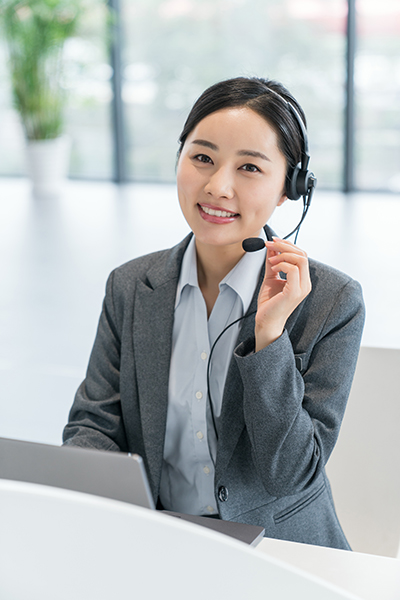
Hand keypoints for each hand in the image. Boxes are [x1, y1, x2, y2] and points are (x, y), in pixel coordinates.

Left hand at [255, 237, 311, 351]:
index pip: (301, 255)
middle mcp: (305, 283)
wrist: (266, 322)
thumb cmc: (269, 304)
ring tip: (270, 259)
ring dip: (283, 254)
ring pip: (300, 259)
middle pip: (302, 254)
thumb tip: (272, 247)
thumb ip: (273, 262)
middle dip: (285, 245)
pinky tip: (273, 267)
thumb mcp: (270, 277)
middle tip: (270, 244)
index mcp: (302, 280)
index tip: (273, 241)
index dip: (287, 245)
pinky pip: (292, 269)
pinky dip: (281, 264)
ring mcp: (302, 288)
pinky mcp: (294, 292)